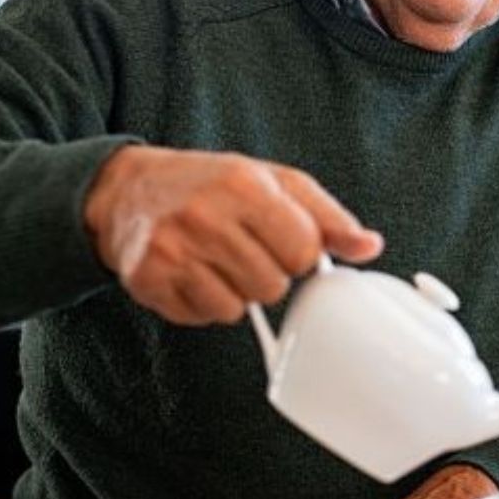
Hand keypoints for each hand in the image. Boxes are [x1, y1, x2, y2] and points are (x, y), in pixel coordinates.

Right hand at [84, 146, 382, 324]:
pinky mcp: (149, 280)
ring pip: (238, 308)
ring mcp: (173, 250)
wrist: (128, 191)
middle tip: (244, 247)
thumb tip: (369, 246)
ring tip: (217, 259)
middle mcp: (205, 216)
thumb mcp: (274, 182)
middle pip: (273, 285)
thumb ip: (326, 216)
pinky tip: (193, 272)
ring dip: (236, 291)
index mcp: (244, 185)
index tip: (283, 240)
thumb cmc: (211, 184)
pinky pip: (203, 317)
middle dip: (267, 273)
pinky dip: (204, 303)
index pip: (304, 250)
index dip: (300, 252)